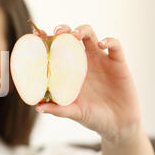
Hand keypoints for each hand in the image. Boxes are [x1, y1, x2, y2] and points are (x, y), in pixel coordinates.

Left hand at [35, 24, 141, 142]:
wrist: (118, 125)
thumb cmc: (93, 117)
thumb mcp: (73, 113)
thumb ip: (57, 109)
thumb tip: (38, 107)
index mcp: (68, 69)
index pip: (55, 48)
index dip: (46, 39)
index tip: (36, 34)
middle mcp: (82, 60)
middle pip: (70, 35)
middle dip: (63, 29)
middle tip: (56, 34)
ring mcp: (100, 59)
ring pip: (90, 34)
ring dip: (81, 30)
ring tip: (74, 35)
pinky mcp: (118, 63)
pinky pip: (115, 45)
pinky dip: (109, 41)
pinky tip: (101, 45)